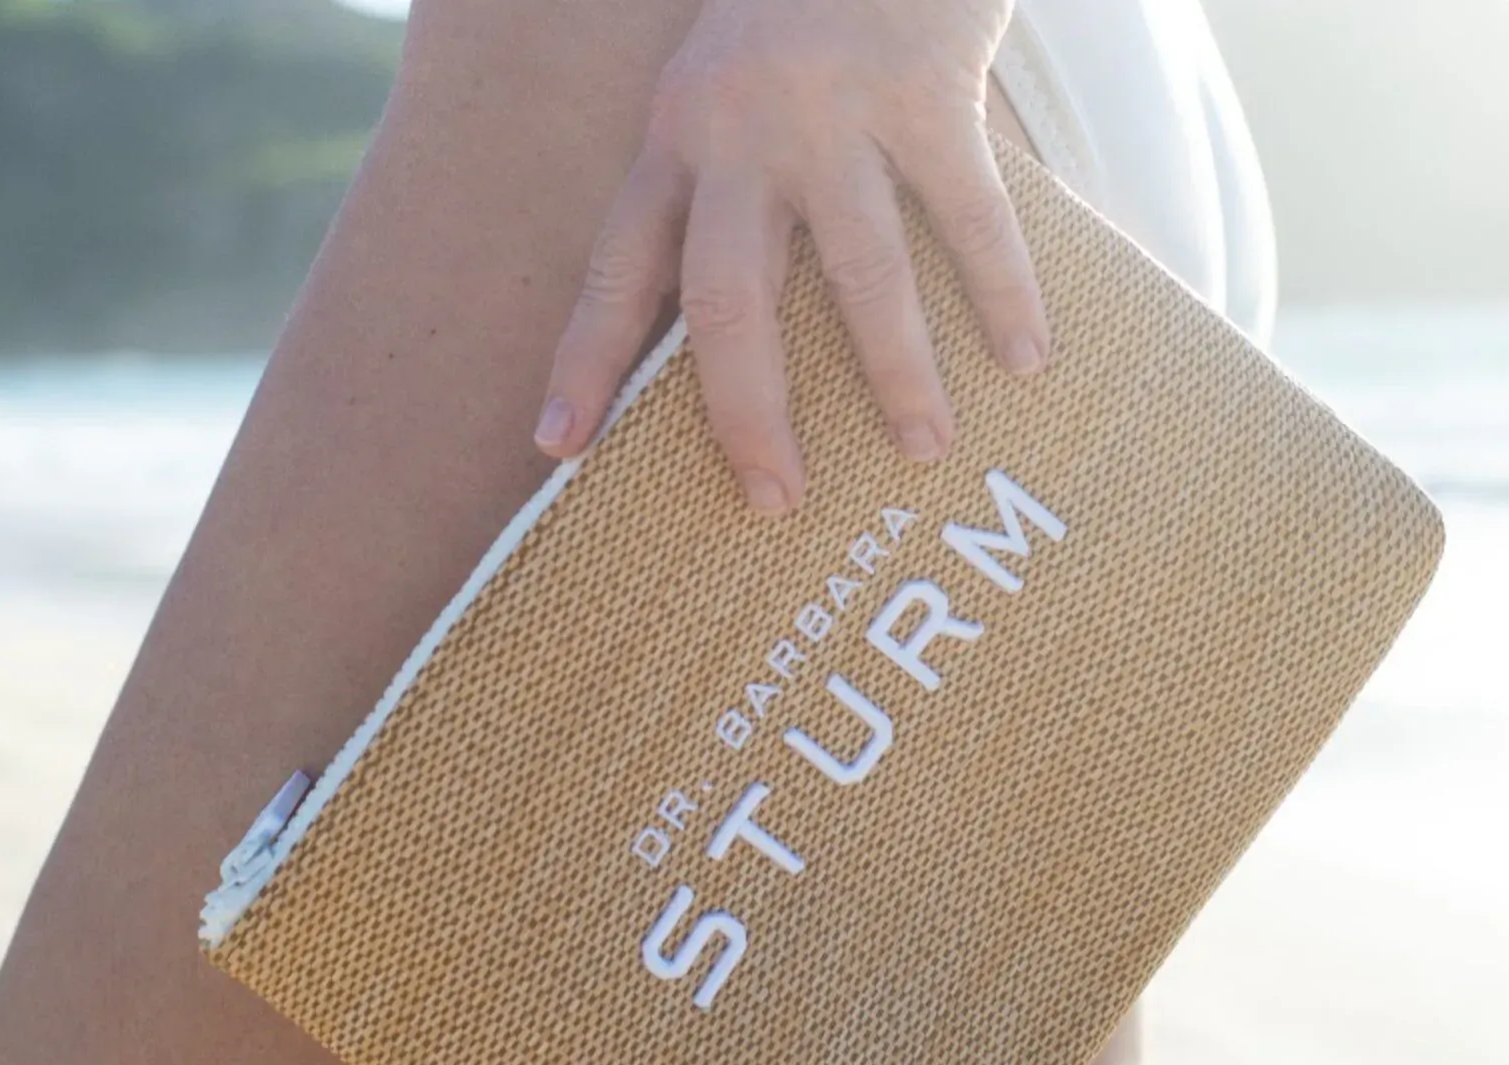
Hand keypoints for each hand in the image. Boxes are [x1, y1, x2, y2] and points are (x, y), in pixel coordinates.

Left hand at [533, 0, 1047, 513]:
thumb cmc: (793, 19)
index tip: (555, 447)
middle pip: (728, 299)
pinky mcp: (929, 90)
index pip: (619, 269)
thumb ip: (710, 191)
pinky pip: (970, 213)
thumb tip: (719, 337)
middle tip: (774, 500)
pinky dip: (1001, 290)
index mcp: (675, 138)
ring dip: (895, 373)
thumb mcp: (716, 91)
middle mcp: (740, 131)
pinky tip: (1025, 359)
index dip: (586, 362)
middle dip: (748, 413)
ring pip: (860, 272)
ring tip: (923, 448)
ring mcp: (836, 113)